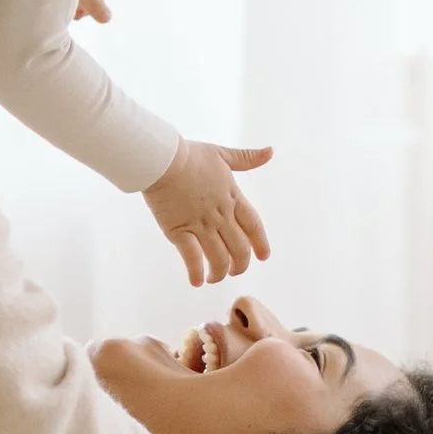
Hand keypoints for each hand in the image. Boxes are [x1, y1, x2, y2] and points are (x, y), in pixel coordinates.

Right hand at [141, 138, 272, 286]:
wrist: (162, 160)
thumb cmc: (189, 155)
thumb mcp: (222, 154)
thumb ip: (247, 158)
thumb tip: (270, 151)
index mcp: (232, 197)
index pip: (254, 226)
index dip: (261, 244)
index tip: (263, 257)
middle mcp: (220, 215)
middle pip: (240, 249)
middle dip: (240, 265)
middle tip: (235, 271)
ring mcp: (201, 225)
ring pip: (219, 259)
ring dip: (220, 273)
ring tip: (214, 278)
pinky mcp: (179, 231)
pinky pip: (192, 259)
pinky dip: (196, 273)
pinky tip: (196, 281)